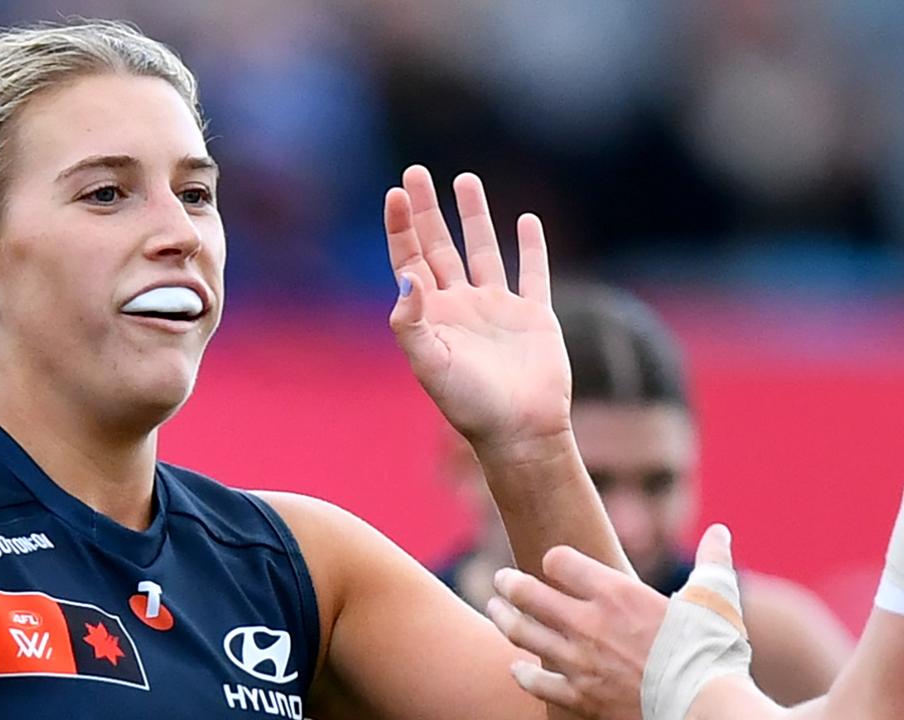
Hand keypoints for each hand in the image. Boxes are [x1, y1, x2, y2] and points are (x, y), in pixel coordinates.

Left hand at [385, 166, 569, 449]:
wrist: (520, 431)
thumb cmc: (470, 405)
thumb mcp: (431, 364)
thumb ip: (412, 322)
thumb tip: (407, 277)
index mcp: (431, 315)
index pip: (409, 260)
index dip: (401, 226)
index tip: (396, 192)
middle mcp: (460, 306)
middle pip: (438, 246)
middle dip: (426, 209)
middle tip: (415, 171)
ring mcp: (497, 309)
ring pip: (481, 251)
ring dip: (473, 216)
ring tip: (464, 179)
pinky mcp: (534, 316)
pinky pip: (532, 274)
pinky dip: (530, 247)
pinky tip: (525, 221)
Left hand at [485, 525, 735, 719]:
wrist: (705, 710)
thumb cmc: (713, 654)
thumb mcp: (716, 600)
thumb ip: (712, 562)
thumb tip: (719, 534)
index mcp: (615, 593)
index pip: (559, 561)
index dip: (554, 559)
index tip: (552, 562)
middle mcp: (588, 623)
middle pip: (527, 593)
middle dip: (509, 583)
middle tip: (500, 579)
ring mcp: (579, 661)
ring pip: (521, 634)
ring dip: (503, 619)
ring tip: (495, 610)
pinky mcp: (580, 697)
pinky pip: (537, 682)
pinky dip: (523, 673)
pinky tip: (517, 667)